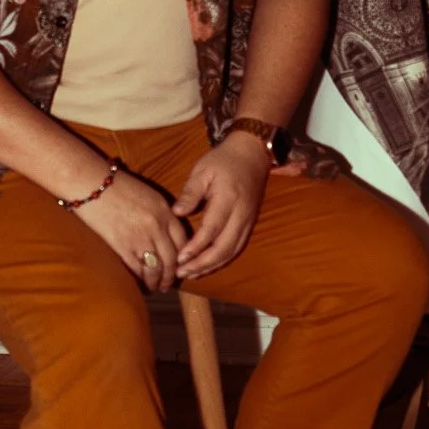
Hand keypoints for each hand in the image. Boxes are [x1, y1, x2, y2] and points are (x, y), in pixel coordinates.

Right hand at [75, 170, 189, 290]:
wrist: (90, 182)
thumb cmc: (117, 187)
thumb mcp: (148, 196)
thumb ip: (161, 214)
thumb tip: (167, 235)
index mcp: (165, 211)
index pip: (183, 240)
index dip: (183, 258)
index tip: (180, 266)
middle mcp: (156, 226)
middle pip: (171, 259)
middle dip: (171, 275)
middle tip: (167, 284)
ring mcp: (139, 237)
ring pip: (155, 268)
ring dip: (156, 282)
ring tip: (154, 288)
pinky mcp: (121, 245)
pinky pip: (136, 269)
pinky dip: (139, 280)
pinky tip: (139, 285)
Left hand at [172, 135, 271, 279]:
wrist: (252, 154)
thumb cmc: (223, 160)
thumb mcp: (202, 170)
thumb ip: (190, 192)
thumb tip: (176, 213)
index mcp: (228, 200)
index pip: (211, 230)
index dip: (196, 247)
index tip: (179, 258)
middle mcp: (241, 215)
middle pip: (223, 248)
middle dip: (202, 264)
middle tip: (181, 272)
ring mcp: (247, 221)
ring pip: (231, 252)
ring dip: (211, 266)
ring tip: (190, 274)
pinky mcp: (249, 224)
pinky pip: (236, 248)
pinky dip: (221, 261)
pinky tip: (206, 266)